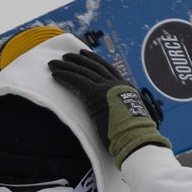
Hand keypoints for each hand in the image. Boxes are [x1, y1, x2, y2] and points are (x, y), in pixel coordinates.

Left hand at [49, 48, 166, 168]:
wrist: (136, 138)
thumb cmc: (134, 136)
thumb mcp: (132, 119)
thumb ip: (124, 112)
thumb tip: (121, 118)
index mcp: (126, 89)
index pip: (108, 69)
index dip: (95, 60)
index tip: (84, 54)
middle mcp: (116, 84)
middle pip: (94, 66)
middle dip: (79, 59)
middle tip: (66, 55)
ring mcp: (106, 87)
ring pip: (83, 71)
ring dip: (67, 66)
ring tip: (54, 63)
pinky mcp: (95, 94)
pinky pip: (77, 80)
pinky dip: (65, 76)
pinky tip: (55, 74)